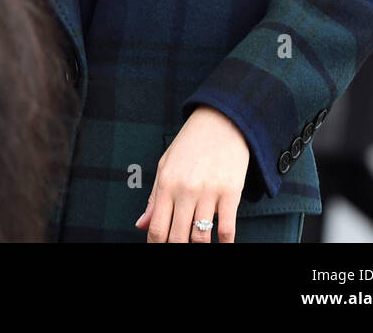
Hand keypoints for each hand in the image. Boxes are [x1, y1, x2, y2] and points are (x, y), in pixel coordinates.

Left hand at [135, 106, 248, 241]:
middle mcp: (185, 190)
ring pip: (201, 237)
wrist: (220, 122)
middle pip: (177, 237)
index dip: (156, 246)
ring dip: (199, 248)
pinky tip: (222, 246)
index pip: (157, 227)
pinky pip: (226, 229)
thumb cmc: (190, 146)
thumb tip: (141, 225)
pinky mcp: (231, 193)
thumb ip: (155, 199)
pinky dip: (225, 244)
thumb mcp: (165, 166)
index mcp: (166, 184)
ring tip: (197, 246)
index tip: (158, 249)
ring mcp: (208, 193)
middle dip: (176, 249)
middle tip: (177, 249)